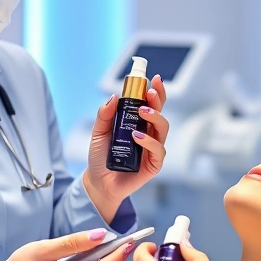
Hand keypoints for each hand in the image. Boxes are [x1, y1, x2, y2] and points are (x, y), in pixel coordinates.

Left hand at [84, 75, 169, 211]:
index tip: (154, 78)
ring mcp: (152, 149)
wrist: (98, 182)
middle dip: (158, 100)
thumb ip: (104, 115)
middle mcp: (149, 134)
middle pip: (160, 113)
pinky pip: (158, 150)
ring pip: (163, 129)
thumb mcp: (98, 133)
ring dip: (155, 117)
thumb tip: (114, 96)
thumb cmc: (100, 157)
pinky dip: (150, 142)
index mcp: (138, 124)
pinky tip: (138, 137)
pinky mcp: (153, 164)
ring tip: (142, 112)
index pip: (150, 104)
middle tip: (150, 92)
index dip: (155, 91)